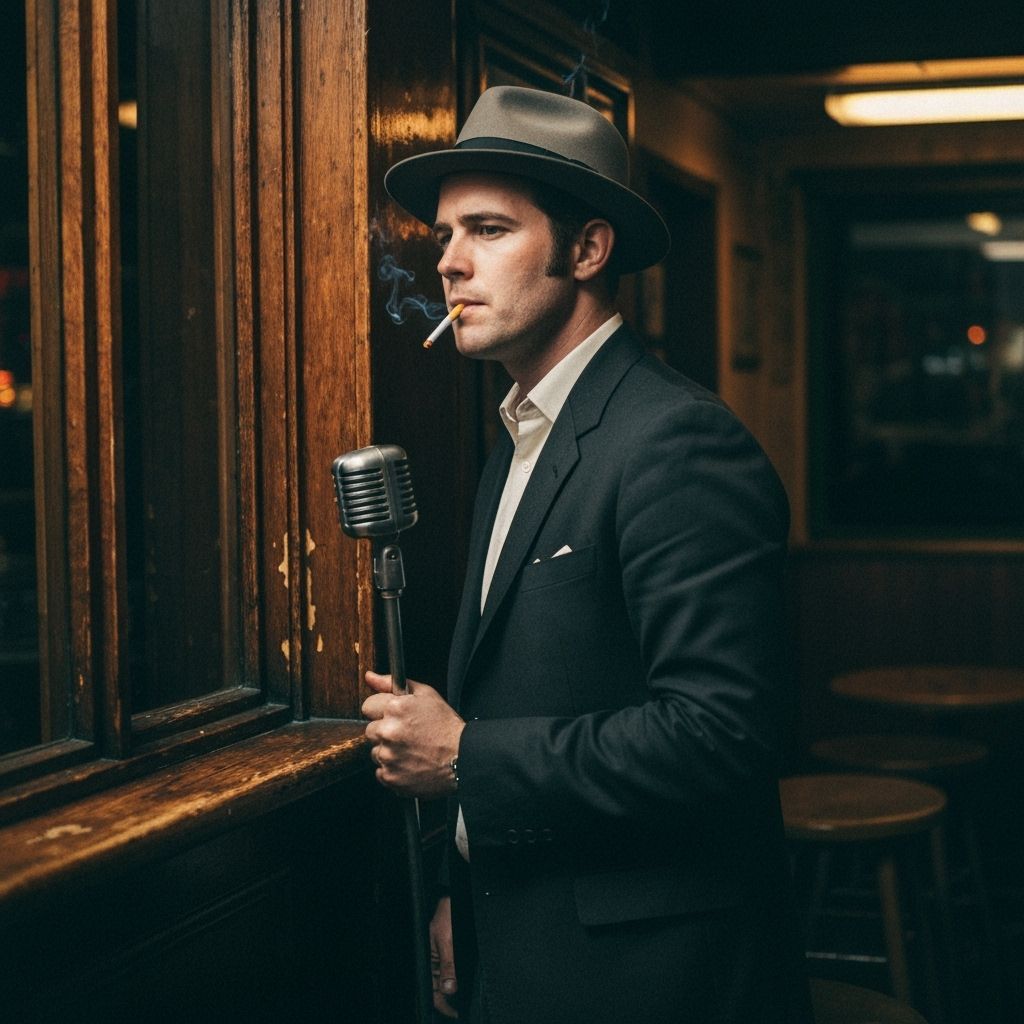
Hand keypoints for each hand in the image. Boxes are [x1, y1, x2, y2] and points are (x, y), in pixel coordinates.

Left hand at [361, 671, 464, 798]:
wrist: (462, 758)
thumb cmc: (446, 726)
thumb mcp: (425, 695)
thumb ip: (391, 684)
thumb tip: (370, 676)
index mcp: (395, 708)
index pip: (368, 706)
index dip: (381, 711)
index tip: (393, 716)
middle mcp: (388, 732)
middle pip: (370, 730)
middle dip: (384, 731)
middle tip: (405, 734)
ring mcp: (388, 756)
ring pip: (375, 752)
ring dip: (388, 751)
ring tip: (410, 750)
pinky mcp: (389, 776)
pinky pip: (381, 771)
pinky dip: (393, 769)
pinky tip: (410, 763)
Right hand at [430, 895, 457, 1017]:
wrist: (453, 896)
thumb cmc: (446, 913)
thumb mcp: (447, 940)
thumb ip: (448, 965)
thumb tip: (449, 988)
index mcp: (429, 959)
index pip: (432, 990)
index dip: (443, 1004)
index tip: (455, 1012)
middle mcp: (435, 959)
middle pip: (440, 988)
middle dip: (450, 999)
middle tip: (463, 1007)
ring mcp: (443, 956)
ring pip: (448, 981)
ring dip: (456, 988)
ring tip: (466, 996)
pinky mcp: (452, 950)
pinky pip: (454, 969)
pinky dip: (459, 977)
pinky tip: (466, 980)